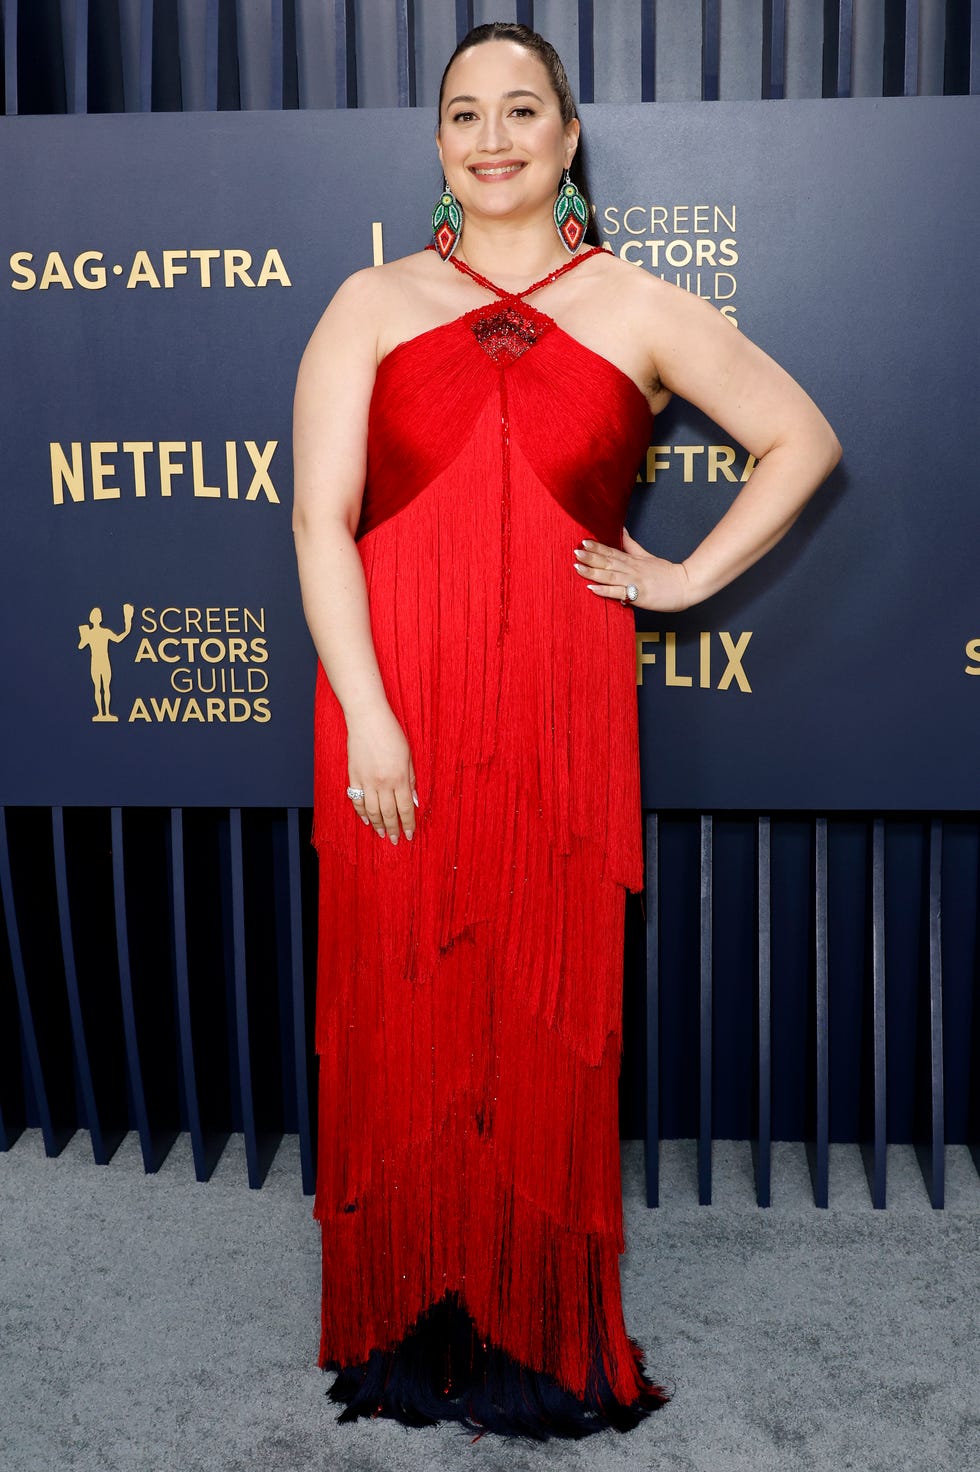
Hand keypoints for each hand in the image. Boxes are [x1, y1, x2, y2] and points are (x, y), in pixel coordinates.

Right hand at [345, 705, 417, 844]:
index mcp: (400, 777)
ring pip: (371, 810)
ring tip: (381, 834)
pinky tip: (365, 819)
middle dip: (393, 829)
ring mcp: (366, 780)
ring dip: (377, 825)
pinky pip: (356, 799)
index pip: (405, 808)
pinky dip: (360, 812)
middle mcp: (382, 782)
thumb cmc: (391, 733)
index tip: (410, 835)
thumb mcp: (408, 756)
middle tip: (395, 840)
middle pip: (389, 813)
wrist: (368, 719)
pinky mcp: (353, 776)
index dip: (408, 824)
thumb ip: (411, 779)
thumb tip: (413, 800)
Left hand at [573, 528, 691, 611]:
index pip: (612, 551)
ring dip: (593, 571)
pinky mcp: (639, 595)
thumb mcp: (647, 556)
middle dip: (590, 557)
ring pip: (610, 575)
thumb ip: (631, 545)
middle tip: (575, 552)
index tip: (583, 541)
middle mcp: (632, 569)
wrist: (686, 585)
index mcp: (633, 560)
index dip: (597, 547)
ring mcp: (635, 581)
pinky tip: (592, 589)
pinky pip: (619, 592)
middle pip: (608, 561)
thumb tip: (621, 530)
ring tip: (577, 567)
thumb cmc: (667, 573)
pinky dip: (605, 591)